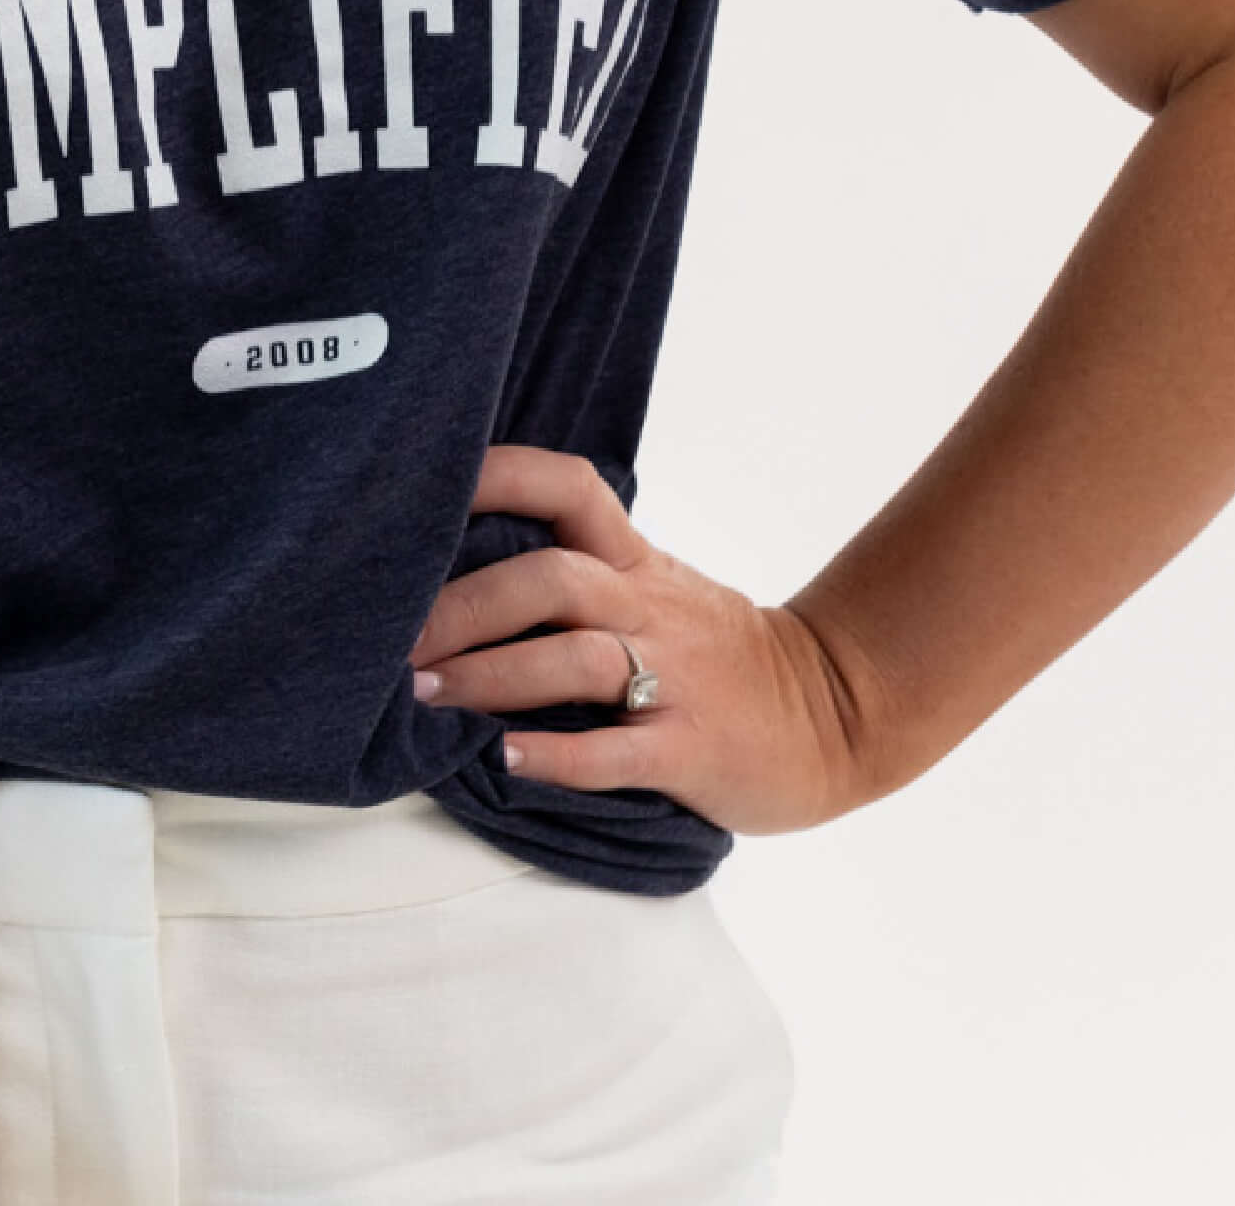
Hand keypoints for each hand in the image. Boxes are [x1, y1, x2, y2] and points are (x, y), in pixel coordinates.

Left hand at [407, 445, 875, 834]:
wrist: (837, 713)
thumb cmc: (720, 654)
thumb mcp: (656, 589)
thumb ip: (582, 569)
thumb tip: (459, 560)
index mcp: (637, 561)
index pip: (569, 488)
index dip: (498, 475)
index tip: (422, 486)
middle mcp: (649, 607)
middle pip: (552, 578)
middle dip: (465, 604)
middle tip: (396, 639)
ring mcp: (675, 677)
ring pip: (576, 658)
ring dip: (492, 675)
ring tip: (426, 696)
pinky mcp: (692, 749)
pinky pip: (618, 751)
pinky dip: (558, 755)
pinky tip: (505, 759)